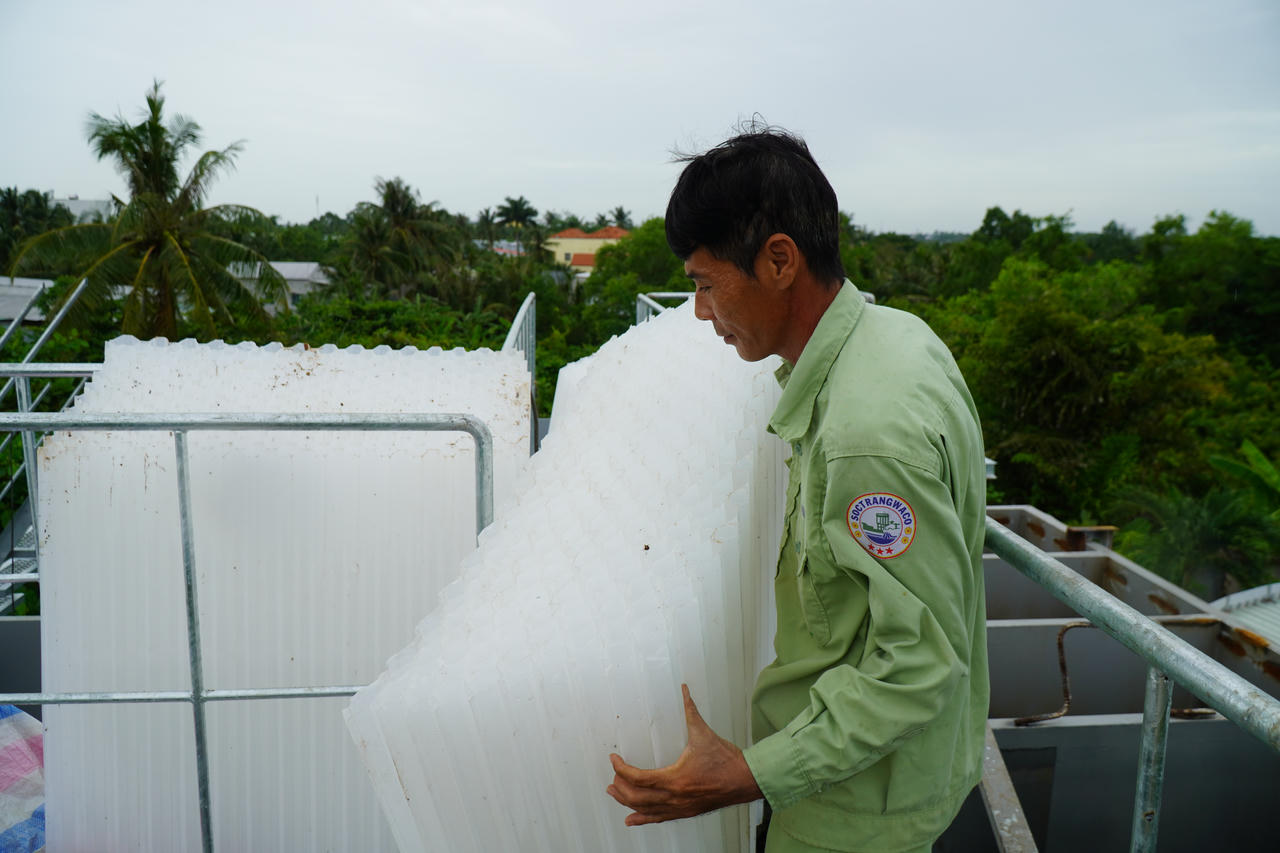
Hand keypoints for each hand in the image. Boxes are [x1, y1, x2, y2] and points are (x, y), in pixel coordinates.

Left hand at [605, 684, 762, 825]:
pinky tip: (631, 820)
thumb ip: (690, 709)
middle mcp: (674, 797)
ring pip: (646, 810)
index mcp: (675, 778)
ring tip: (614, 794)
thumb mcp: (703, 733)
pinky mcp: (686, 812)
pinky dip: (643, 819)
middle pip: (637, 798)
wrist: (745, 780)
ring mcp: (680, 807)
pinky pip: (660, 819)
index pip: (638, 778)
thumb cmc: (726, 760)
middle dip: (620, 787)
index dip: (621, 769)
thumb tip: (684, 689)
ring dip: (627, 803)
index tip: (614, 759)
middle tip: (612, 776)